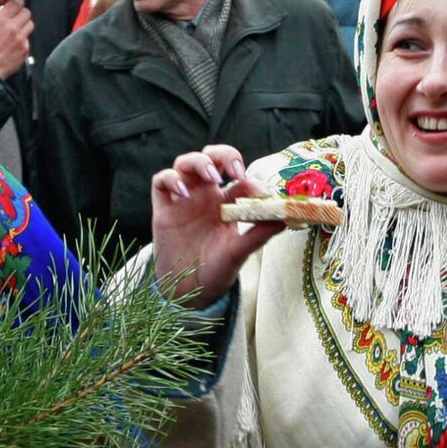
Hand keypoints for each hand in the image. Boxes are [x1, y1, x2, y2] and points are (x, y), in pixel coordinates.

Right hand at [0, 0, 32, 79]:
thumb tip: (3, 12)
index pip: (17, 3)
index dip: (16, 4)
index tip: (15, 7)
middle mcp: (12, 28)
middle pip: (27, 12)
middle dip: (21, 14)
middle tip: (17, 19)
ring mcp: (20, 39)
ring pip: (30, 24)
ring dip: (24, 26)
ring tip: (17, 32)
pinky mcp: (25, 49)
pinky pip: (28, 39)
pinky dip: (23, 40)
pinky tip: (15, 45)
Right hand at [151, 145, 284, 309]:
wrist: (189, 292)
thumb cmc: (216, 270)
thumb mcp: (240, 252)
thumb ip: (259, 234)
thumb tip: (286, 218)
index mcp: (227, 203)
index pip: (240, 179)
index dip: (252, 180)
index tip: (262, 193)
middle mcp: (205, 196)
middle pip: (212, 157)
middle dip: (223, 155)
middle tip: (235, 170)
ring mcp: (183, 200)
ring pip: (186, 163)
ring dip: (199, 162)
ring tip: (212, 177)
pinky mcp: (163, 209)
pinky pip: (160, 182)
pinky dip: (171, 179)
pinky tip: (183, 192)